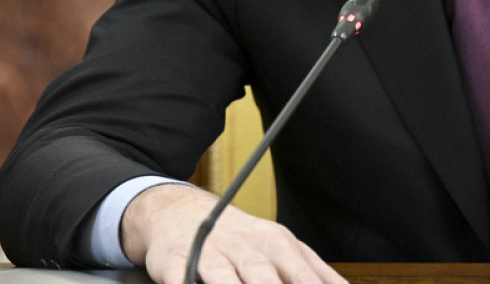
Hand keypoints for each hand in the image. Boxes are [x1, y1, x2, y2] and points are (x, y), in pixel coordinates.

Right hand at [121, 183, 346, 283]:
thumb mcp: (281, 246)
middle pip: (262, 274)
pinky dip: (186, 282)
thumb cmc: (241, 239)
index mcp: (275, 242)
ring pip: (224, 276)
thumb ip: (313, 270)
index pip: (298, 271)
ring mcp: (209, 251)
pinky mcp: (176, 258)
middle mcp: (244, 245)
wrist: (184, 212)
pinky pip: (181, 275)